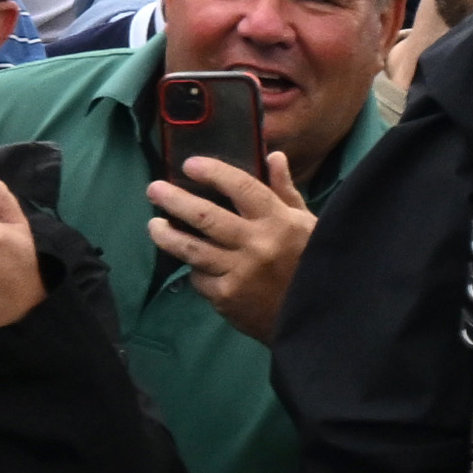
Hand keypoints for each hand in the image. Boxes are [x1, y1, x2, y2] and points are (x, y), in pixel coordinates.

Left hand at [148, 135, 320, 338]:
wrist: (319, 316)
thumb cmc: (310, 262)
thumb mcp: (307, 224)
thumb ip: (285, 191)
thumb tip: (273, 156)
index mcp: (279, 221)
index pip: (242, 187)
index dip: (213, 173)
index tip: (189, 164)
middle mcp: (258, 243)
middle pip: (205, 216)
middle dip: (174, 200)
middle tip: (153, 189)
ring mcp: (240, 271)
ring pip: (190, 248)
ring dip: (165, 235)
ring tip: (154, 224)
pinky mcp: (227, 296)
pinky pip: (198, 277)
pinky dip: (194, 269)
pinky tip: (191, 263)